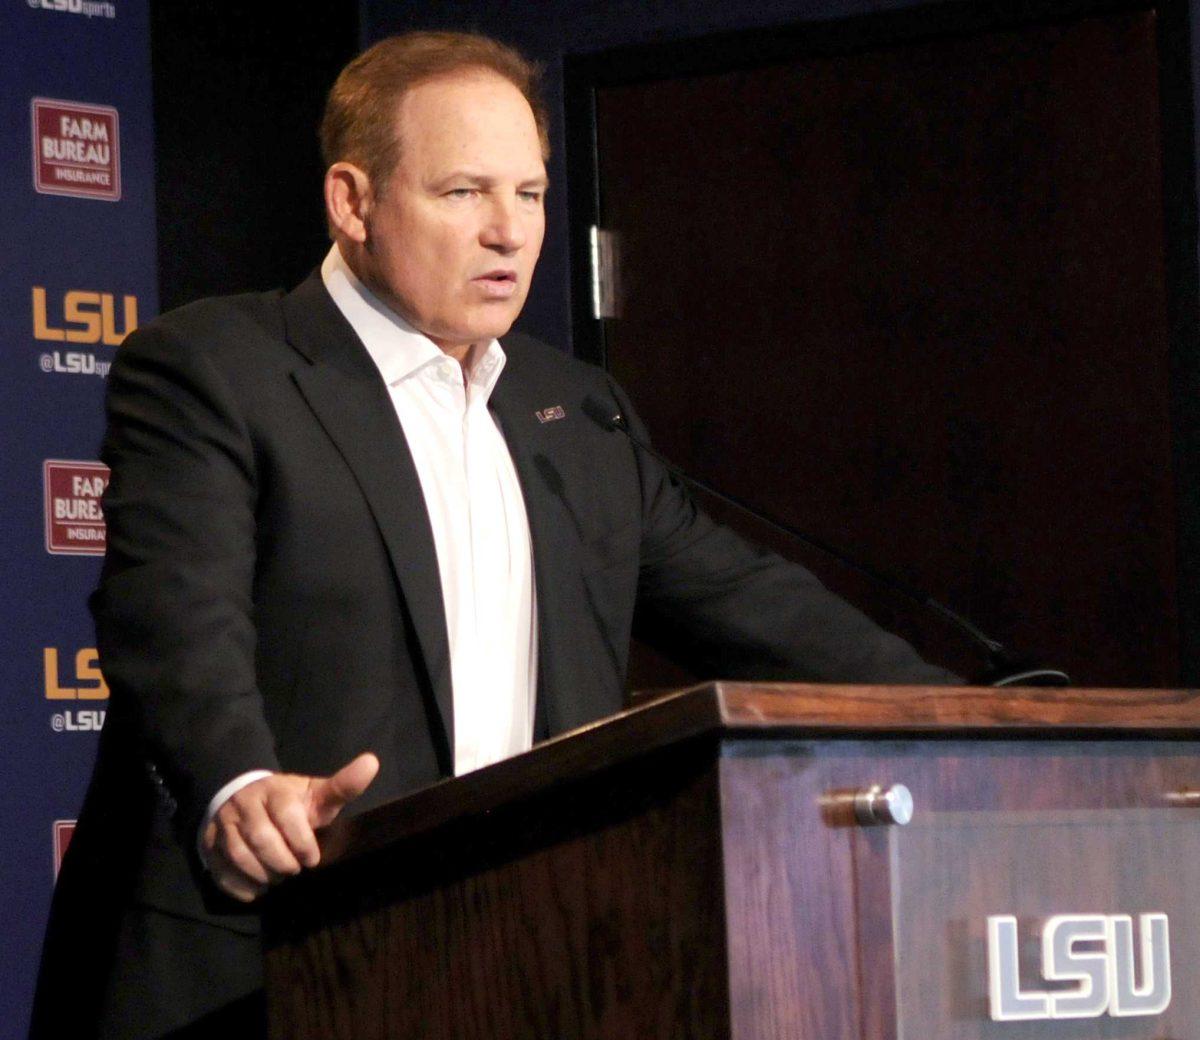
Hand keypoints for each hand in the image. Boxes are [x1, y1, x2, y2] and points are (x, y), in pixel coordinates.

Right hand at [202, 751, 378, 901]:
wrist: (243, 798)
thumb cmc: (289, 803)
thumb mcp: (315, 793)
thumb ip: (343, 785)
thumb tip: (372, 762)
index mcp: (274, 791)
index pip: (287, 814)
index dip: (302, 841)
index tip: (312, 858)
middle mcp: (245, 805)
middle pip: (261, 839)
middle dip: (283, 862)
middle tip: (294, 870)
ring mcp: (223, 825)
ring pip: (239, 856)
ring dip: (263, 875)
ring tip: (278, 877)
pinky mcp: (209, 845)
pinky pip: (221, 872)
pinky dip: (242, 887)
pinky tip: (258, 887)